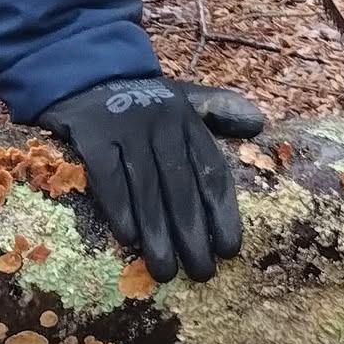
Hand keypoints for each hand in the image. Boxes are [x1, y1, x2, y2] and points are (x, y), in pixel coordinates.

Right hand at [40, 77, 244, 282]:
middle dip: (193, 235)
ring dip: (157, 234)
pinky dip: (120, 209)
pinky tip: (129, 239)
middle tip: (201, 274)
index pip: (211, 172)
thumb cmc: (140, 98)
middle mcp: (161, 124)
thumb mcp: (182, 97)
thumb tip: (259, 125)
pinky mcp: (92, 133)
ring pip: (147, 189)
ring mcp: (126, 128)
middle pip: (181, 188)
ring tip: (164, 271)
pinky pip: (108, 177)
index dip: (223, 213)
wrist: (84, 68)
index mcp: (187, 120)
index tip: (230, 251)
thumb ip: (218, 111)